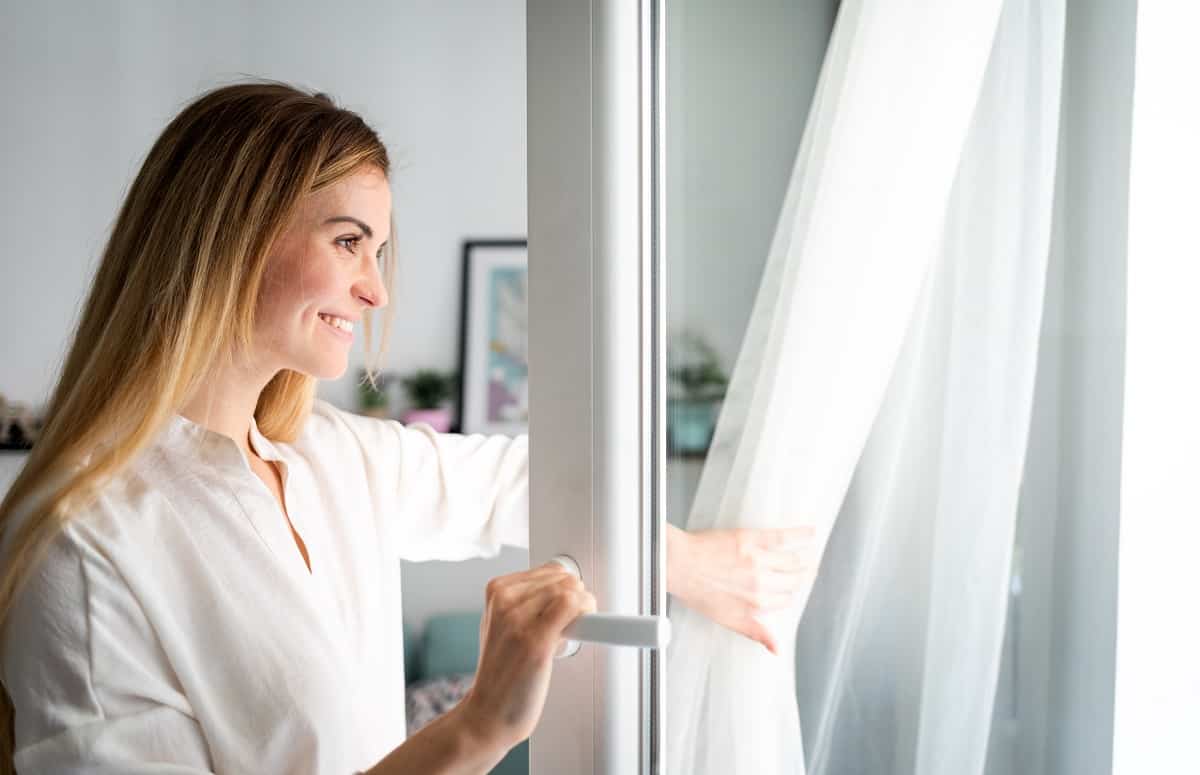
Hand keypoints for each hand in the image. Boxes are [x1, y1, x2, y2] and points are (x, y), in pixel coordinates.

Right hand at [456, 563, 597, 751]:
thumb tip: (567, 588)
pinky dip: (586, 613)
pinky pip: (572, 606)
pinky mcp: (535, 641)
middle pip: (563, 578)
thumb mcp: (503, 624)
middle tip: (571, 625)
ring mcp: (518, 619)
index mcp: (497, 591)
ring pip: (570, 590)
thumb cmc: (501, 671)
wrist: (488, 711)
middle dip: (576, 599)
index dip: (567, 589)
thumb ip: (528, 602)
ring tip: (569, 633)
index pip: (550, 570)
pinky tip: (580, 630)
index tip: (569, 607)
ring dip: (584, 609)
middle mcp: (504, 601)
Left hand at [667, 524, 817, 654]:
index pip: (785, 600)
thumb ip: (755, 632)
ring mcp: (758, 561)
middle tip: (807, 570)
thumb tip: (777, 649)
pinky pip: (783, 538)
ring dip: (804, 559)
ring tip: (809, 555)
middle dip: (802, 577)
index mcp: (756, 604)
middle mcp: (761, 584)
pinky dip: (800, 535)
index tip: (789, 588)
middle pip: (794, 581)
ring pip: (793, 561)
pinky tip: (810, 533)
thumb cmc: (697, 590)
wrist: (679, 564)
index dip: (788, 594)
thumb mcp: (727, 619)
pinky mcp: (752, 540)